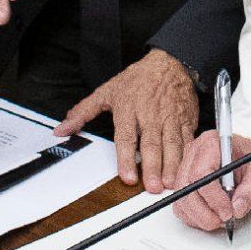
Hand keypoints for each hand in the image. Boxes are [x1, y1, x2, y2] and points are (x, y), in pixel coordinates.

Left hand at [55, 49, 197, 191]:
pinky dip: (188, 155)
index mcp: (129, 108)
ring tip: (169, 182)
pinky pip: (188, 139)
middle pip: (152, 143)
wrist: (170, 63)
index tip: (128, 177)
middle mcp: (150, 114)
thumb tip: (62, 129)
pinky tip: (185, 169)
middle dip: (153, 166)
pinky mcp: (186, 119)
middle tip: (152, 186)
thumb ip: (83, 112)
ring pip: (172, 144)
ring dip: (172, 165)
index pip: (127, 137)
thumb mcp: (107, 91)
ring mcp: (170, 117)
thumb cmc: (138, 79)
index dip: (127, 158)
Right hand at [172, 129, 250, 231]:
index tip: (228, 211)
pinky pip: (182, 206)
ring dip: (200, 217)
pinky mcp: (185, 184)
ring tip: (221, 218)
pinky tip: (212, 216)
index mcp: (212, 143)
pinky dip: (195, 218)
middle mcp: (194, 154)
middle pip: (187, 189)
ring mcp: (186, 169)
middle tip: (224, 220)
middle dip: (205, 212)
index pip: (202, 173)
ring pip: (182, 200)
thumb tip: (237, 208)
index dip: (213, 197)